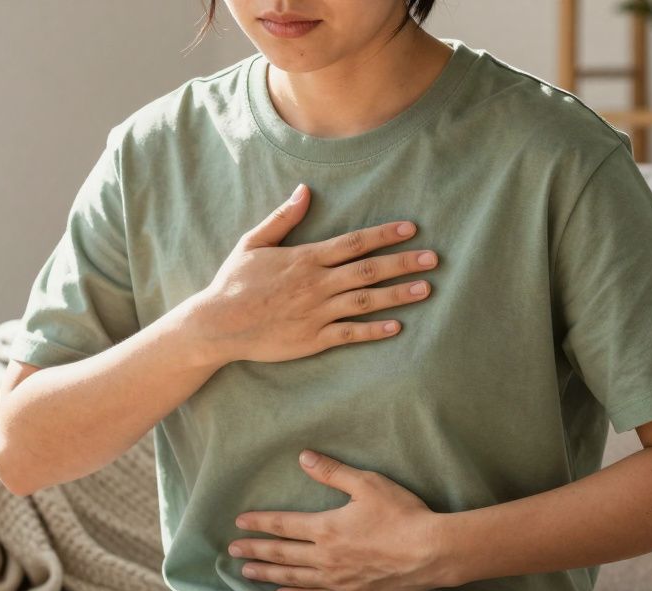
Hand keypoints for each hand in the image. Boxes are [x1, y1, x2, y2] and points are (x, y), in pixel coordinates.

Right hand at [189, 184, 437, 364]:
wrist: (218, 324)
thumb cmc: (234, 282)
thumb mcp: (253, 243)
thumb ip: (282, 218)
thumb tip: (304, 190)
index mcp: (306, 259)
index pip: (354, 243)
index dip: (385, 235)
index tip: (411, 229)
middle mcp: (317, 284)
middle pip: (369, 270)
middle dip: (403, 263)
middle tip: (433, 259)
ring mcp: (316, 313)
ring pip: (365, 301)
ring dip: (398, 295)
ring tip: (426, 289)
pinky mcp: (312, 339)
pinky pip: (350, 333)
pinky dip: (374, 330)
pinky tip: (397, 327)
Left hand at [229, 450, 460, 590]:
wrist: (432, 552)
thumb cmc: (402, 515)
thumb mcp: (367, 484)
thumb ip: (332, 472)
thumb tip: (304, 457)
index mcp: (326, 528)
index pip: (283, 525)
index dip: (259, 524)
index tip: (239, 524)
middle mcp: (326, 557)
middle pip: (281, 554)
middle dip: (255, 551)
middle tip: (232, 552)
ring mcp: (338, 580)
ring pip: (293, 578)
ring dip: (268, 575)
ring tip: (247, 573)